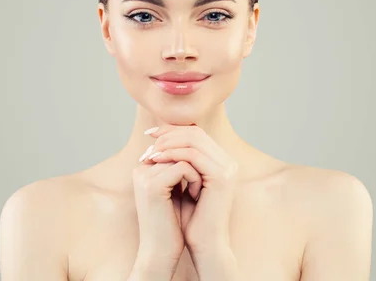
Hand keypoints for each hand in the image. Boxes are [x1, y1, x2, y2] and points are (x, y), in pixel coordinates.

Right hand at [132, 150, 202, 277]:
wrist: (161, 252)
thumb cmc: (170, 225)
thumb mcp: (174, 192)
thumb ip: (176, 170)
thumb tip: (193, 150)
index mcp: (143, 170)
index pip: (172, 147)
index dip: (191, 159)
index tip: (199, 179)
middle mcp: (141, 170)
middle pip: (176, 148)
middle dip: (194, 163)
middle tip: (202, 182)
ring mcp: (145, 176)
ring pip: (181, 156)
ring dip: (197, 170)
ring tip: (199, 190)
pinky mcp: (153, 185)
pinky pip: (183, 167)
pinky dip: (195, 179)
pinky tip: (197, 195)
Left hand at [142, 124, 238, 256]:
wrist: (205, 245)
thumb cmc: (192, 220)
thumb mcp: (182, 186)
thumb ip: (178, 164)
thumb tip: (159, 144)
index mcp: (221, 162)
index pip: (196, 134)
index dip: (173, 130)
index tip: (150, 134)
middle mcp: (227, 162)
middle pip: (196, 132)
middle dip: (169, 133)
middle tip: (148, 137)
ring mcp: (227, 168)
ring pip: (194, 140)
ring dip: (168, 143)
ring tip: (150, 151)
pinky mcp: (221, 177)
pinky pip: (193, 155)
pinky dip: (173, 154)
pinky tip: (157, 159)